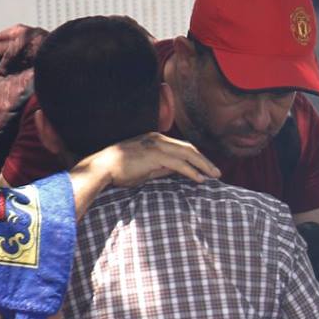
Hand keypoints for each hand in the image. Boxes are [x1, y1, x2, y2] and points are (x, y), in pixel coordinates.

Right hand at [67, 133, 218, 214]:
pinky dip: (192, 171)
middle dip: (204, 160)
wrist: (102, 169)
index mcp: (155, 139)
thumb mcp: (145, 168)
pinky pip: (179, 164)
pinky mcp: (154, 156)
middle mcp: (157, 138)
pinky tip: (200, 179)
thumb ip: (162, 167)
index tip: (206, 167)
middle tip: (217, 172)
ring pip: (187, 154)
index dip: (196, 157)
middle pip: (188, 148)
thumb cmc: (120, 170)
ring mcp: (156, 146)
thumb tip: (177, 172)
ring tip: (213, 175)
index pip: (182, 147)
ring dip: (203, 165)